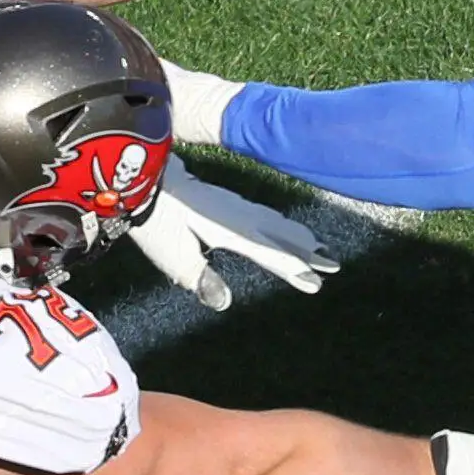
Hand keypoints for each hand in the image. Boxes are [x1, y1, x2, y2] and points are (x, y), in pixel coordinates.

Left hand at [129, 166, 334, 309]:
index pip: (270, 254)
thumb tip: (225, 302)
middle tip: (332, 264)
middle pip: (280, 234)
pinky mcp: (220, 198)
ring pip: (272, 221)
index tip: (318, 283)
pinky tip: (274, 224)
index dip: (294, 269)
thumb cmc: (156, 217)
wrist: (141, 172)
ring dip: (295, 234)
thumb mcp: (174, 256)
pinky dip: (276, 223)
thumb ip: (201, 279)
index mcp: (231, 231)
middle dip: (305, 249)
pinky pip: (260, 213)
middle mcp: (238, 215)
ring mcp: (230, 203)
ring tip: (315, 245)